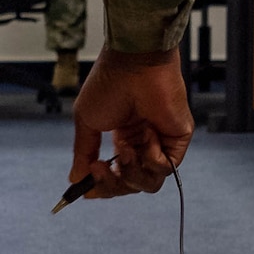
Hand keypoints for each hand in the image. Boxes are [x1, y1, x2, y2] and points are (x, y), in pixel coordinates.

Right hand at [68, 48, 191, 198]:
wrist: (134, 64)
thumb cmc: (109, 85)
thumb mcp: (87, 121)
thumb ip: (84, 152)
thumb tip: (75, 179)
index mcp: (122, 136)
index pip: (115, 173)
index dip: (102, 185)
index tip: (86, 189)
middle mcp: (142, 141)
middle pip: (130, 183)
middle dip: (112, 183)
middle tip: (99, 170)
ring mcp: (162, 141)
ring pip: (148, 182)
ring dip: (131, 172)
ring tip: (124, 149)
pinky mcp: (178, 139)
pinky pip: (165, 168)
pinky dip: (152, 158)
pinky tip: (147, 135)